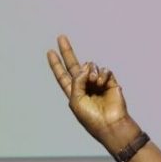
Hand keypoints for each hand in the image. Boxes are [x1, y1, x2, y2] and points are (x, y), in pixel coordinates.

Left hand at [47, 35, 139, 154]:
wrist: (110, 124)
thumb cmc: (92, 117)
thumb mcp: (76, 100)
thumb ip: (76, 80)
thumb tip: (86, 66)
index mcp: (74, 93)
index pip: (62, 76)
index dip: (56, 65)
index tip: (50, 52)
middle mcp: (85, 87)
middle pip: (74, 66)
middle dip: (67, 52)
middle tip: (61, 37)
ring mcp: (98, 84)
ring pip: (91, 67)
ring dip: (91, 72)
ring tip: (94, 82)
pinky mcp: (110, 82)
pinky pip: (104, 70)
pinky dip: (102, 74)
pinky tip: (101, 83)